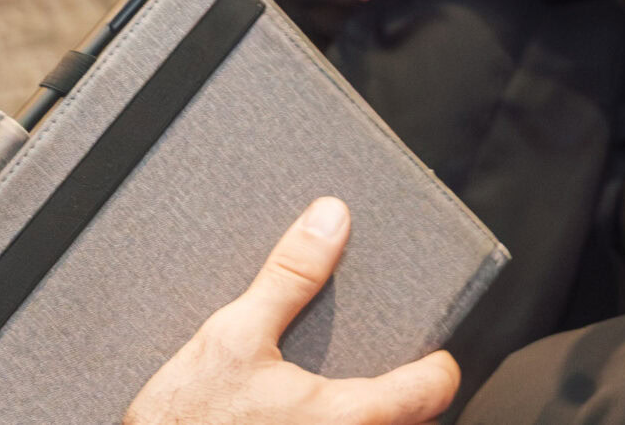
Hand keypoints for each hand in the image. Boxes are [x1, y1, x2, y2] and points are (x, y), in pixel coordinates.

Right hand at [122, 197, 457, 424]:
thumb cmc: (185, 424)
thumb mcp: (233, 336)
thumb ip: (289, 277)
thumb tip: (331, 219)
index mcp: (345, 416)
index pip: (430, 391)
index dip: (439, 364)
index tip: (437, 352)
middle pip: (408, 423)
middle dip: (401, 394)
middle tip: (388, 364)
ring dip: (365, 415)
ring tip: (336, 389)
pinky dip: (329, 423)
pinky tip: (299, 413)